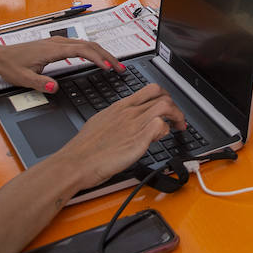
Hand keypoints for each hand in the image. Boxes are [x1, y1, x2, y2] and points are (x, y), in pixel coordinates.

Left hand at [0, 36, 123, 92]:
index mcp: (53, 49)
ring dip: (102, 53)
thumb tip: (54, 88)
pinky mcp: (57, 45)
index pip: (82, 51)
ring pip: (87, 44)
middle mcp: (58, 42)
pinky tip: (97, 58)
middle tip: (120, 68)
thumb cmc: (10, 66)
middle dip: (107, 56)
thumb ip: (39, 83)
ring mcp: (58, 42)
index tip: (108, 68)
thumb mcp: (22, 79)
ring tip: (114, 64)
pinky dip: (94, 51)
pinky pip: (81, 45)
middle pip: (90, 45)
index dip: (98, 58)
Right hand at [51, 85, 185, 187]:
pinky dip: (165, 130)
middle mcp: (129, 113)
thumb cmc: (84, 148)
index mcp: (120, 107)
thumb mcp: (101, 123)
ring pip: (165, 106)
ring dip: (176, 116)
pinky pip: (159, 125)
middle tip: (178, 119)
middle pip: (162, 96)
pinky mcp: (137, 140)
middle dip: (175, 107)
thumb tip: (127, 121)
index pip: (151, 89)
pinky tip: (159, 138)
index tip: (169, 106)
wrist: (74, 163)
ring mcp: (133, 125)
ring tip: (177, 127)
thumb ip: (118, 119)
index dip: (166, 96)